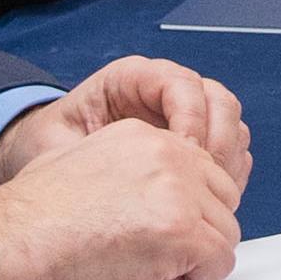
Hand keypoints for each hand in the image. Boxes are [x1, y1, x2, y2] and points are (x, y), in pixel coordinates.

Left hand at [0, 56, 252, 201]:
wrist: (49, 157)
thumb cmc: (49, 145)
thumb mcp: (55, 143)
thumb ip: (83, 153)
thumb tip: (120, 173)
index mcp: (133, 78)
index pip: (183, 84)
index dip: (191, 118)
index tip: (184, 155)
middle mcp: (165, 91)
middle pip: (219, 101)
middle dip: (218, 142)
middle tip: (204, 181)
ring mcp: (185, 117)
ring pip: (231, 126)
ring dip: (227, 160)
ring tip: (207, 197)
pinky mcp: (195, 144)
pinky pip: (230, 151)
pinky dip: (228, 173)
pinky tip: (208, 201)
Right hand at [0, 116, 243, 279]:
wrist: (8, 248)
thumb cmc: (28, 226)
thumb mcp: (76, 168)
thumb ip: (120, 173)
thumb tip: (136, 198)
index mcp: (142, 137)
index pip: (199, 171)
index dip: (182, 210)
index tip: (155, 231)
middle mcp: (166, 154)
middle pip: (221, 198)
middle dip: (196, 233)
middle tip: (154, 255)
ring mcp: (178, 190)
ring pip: (225, 233)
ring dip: (194, 260)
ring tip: (149, 270)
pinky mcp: (182, 230)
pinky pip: (220, 263)